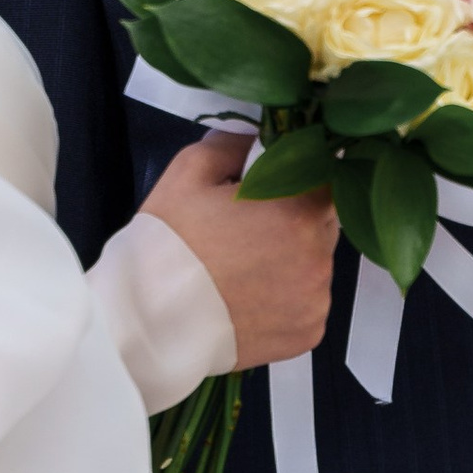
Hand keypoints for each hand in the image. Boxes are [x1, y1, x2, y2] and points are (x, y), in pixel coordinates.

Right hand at [140, 133, 337, 369]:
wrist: (149, 320)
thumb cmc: (170, 242)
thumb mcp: (190, 171)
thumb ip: (234, 143)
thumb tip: (260, 138)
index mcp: (299, 210)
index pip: (324, 180)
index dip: (296, 183)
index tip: (268, 193)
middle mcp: (320, 257)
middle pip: (323, 225)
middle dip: (294, 222)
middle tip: (248, 233)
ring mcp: (317, 301)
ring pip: (316, 268)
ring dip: (292, 263)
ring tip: (244, 273)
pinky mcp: (308, 335)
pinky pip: (308, 307)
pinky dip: (288, 302)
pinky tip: (250, 302)